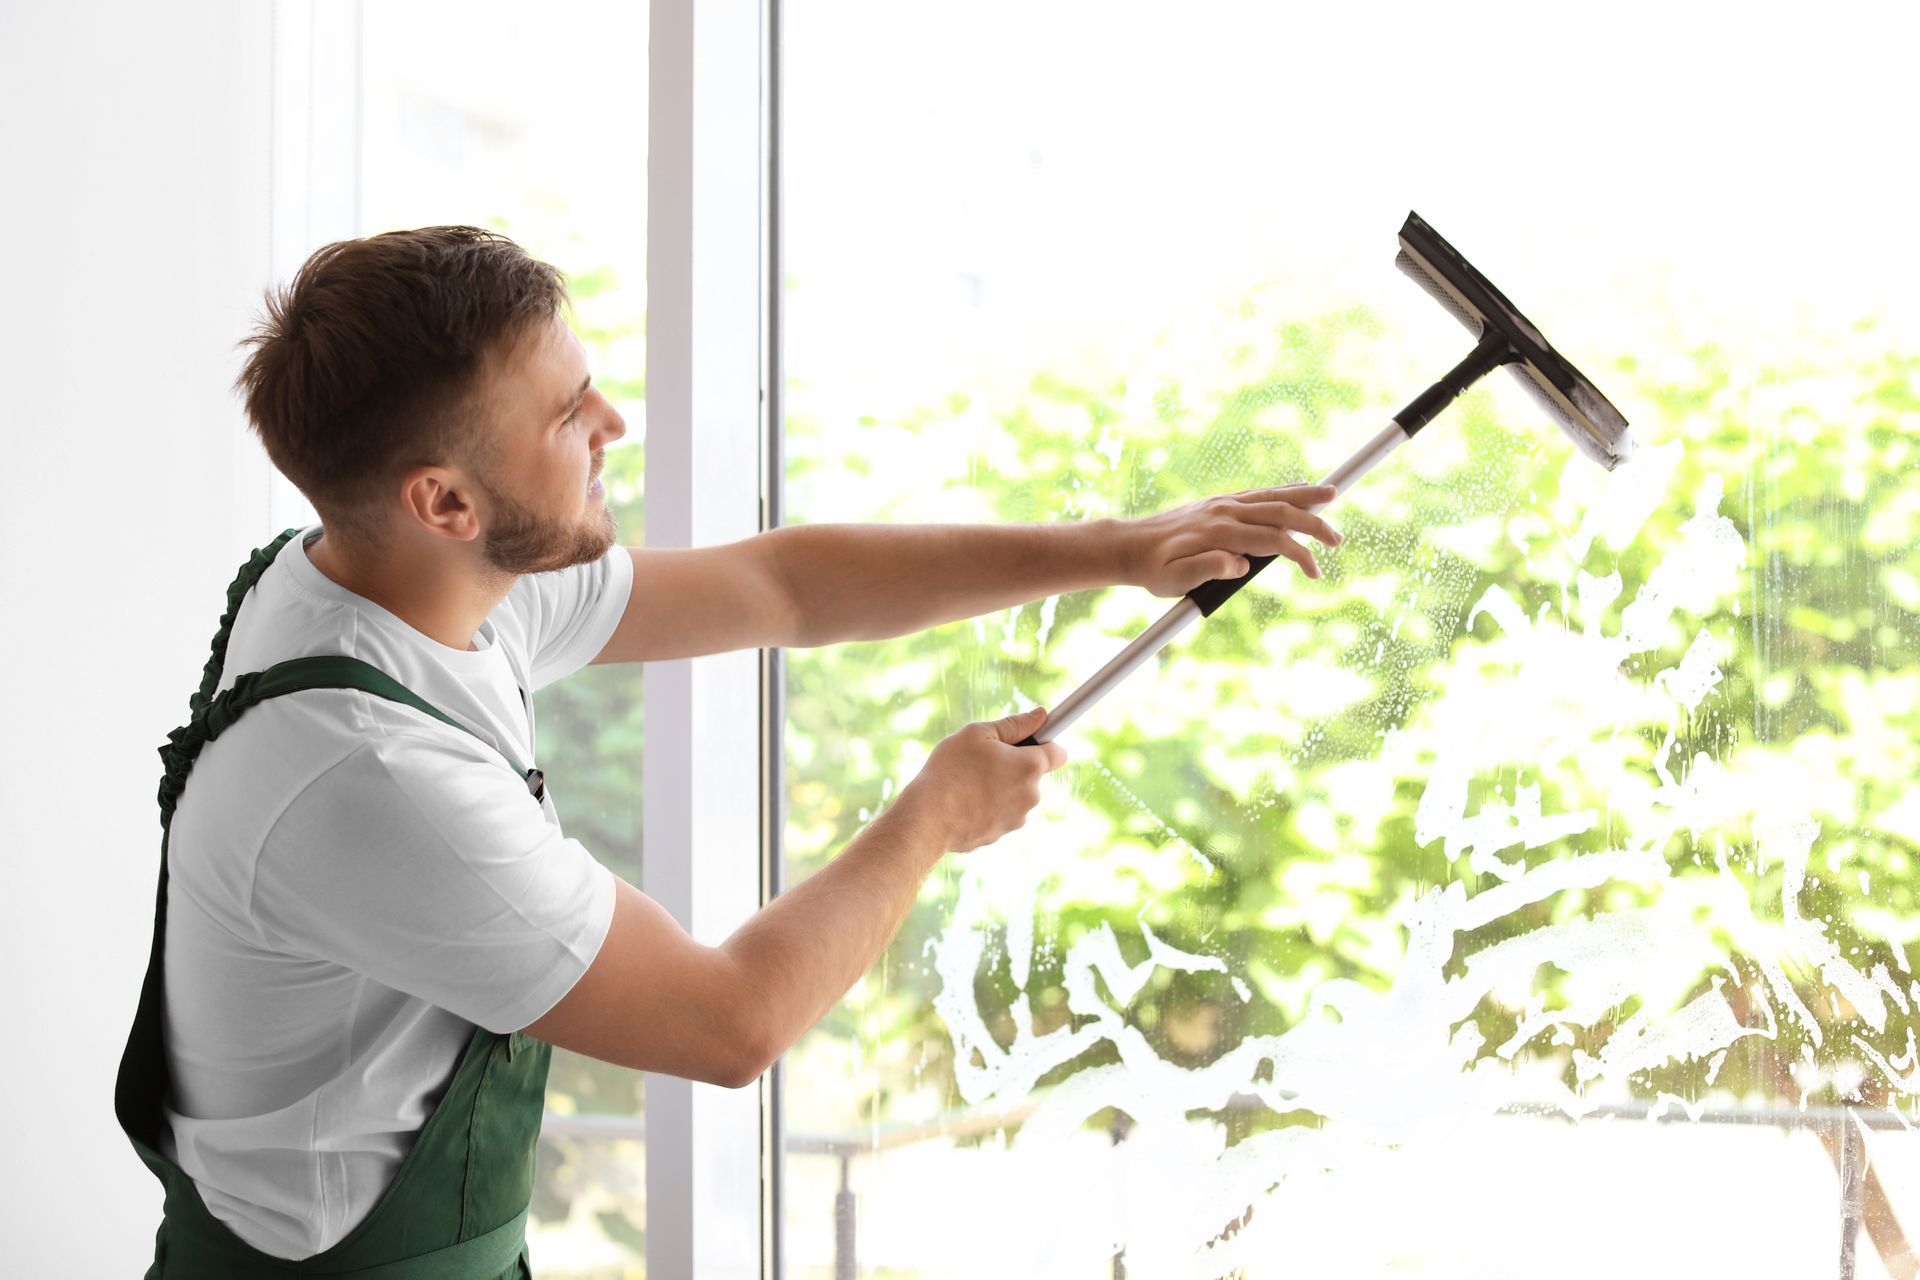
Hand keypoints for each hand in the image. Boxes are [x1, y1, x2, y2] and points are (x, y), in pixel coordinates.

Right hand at [899, 707, 1068, 852]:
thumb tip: (1041, 715)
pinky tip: (964, 802)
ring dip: (1001, 787)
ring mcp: (1017, 818)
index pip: (1058, 753)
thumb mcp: (977, 734)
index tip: (1029, 739)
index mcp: (1029, 766)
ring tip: (969, 782)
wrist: (928, 818)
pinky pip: (1000, 813)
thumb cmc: (950, 770)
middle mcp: (1031, 795)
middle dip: (1014, 766)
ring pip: (1015, 795)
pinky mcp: (1000, 834)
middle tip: (984, 760)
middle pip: (1032, 774)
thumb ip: (1014, 724)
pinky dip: (988, 806)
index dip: (1045, 743)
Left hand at [1119, 484, 1341, 595]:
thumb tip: (1240, 564)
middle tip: (1338, 539)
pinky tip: (1297, 491)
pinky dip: (1283, 490)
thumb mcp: (1173, 580)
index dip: (1300, 555)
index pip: (1273, 541)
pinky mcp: (1219, 503)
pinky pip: (1258, 493)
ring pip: (1272, 495)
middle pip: (1280, 511)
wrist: (1130, 546)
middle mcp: (1224, 512)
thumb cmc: (1153, 570)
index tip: (1317, 574)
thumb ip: (1207, 569)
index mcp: (1219, 533)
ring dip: (1305, 496)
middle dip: (1315, 523)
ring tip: (1333, 493)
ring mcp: (1222, 504)